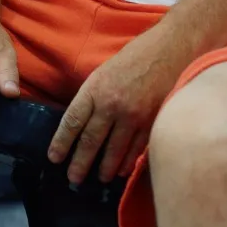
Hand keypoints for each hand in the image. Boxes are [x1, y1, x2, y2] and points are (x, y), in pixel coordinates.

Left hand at [46, 28, 190, 186]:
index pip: (72, 122)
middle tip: (73, 178)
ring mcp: (133, 115)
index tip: (54, 158)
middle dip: (80, 163)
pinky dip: (127, 162)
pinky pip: (136, 148)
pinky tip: (122, 171)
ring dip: (105, 168)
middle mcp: (111, 104)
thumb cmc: (138, 56)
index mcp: (95, 89)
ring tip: (98, 179)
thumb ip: (94, 96)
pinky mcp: (152, 121)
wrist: (173, 47)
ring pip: (114, 150)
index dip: (61, 143)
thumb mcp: (105, 71)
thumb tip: (82, 122)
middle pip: (90, 141)